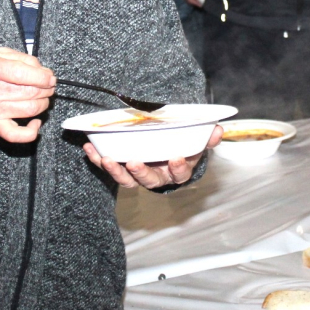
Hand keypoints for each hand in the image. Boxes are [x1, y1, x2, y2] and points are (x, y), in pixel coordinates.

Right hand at [0, 47, 55, 142]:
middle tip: (49, 85)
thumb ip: (20, 58)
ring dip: (43, 103)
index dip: (43, 76)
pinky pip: (15, 135)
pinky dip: (31, 132)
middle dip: (46, 88)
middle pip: (30, 92)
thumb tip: (43, 71)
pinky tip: (36, 122)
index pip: (24, 74)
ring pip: (30, 109)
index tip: (50, 76)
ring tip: (43, 96)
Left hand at [83, 125, 223, 188]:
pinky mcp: (122, 169)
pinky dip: (98, 160)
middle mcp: (157, 176)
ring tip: (107, 159)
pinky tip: (90, 150)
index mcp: (177, 170)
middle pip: (149, 180)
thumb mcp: (196, 143)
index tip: (175, 158)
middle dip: (141, 172)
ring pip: (126, 179)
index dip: (178, 167)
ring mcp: (138, 174)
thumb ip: (206, 138)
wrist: (166, 152)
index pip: (180, 173)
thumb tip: (219, 130)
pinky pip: (110, 167)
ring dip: (115, 170)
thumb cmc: (181, 147)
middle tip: (134, 162)